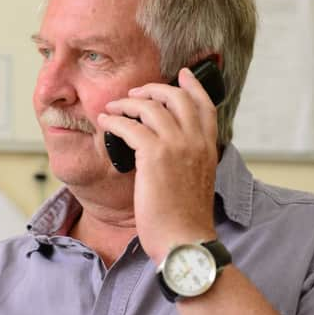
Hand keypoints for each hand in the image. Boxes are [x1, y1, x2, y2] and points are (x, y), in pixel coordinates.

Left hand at [97, 67, 218, 263]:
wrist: (185, 240)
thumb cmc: (186, 218)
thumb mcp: (197, 181)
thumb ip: (190, 158)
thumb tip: (170, 145)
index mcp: (208, 147)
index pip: (205, 105)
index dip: (193, 86)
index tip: (183, 74)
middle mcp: (195, 141)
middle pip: (176, 97)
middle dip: (153, 88)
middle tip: (136, 91)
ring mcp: (176, 146)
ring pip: (150, 107)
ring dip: (128, 103)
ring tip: (114, 107)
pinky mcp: (154, 155)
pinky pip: (130, 126)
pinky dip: (114, 121)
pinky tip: (105, 122)